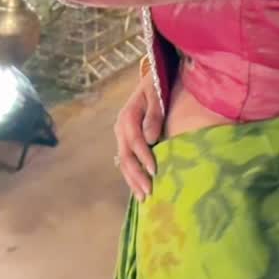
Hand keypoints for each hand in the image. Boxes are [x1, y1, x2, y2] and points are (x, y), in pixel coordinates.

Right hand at [113, 72, 162, 200]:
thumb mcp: (157, 95)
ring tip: (144, 197)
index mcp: (128, 116)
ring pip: (123, 162)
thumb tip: (151, 137)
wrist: (151, 81)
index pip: (135, 140)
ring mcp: (121, 136)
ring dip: (133, 181)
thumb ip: (154, 114)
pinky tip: (139, 190)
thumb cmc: (157, 86)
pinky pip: (126, 162)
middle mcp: (121, 128)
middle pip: (126, 156)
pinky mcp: (126, 142)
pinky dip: (132, 176)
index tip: (154, 171)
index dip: (143, 156)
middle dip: (136, 176)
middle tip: (149, 192)